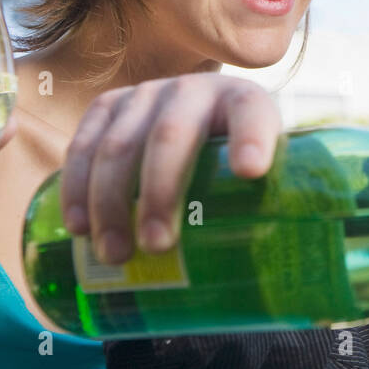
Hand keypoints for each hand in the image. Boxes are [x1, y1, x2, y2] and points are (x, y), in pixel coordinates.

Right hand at [61, 74, 281, 264]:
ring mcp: (147, 93)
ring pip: (119, 145)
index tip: (251, 172)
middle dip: (160, 193)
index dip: (252, 139)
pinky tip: (77, 226)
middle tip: (159, 247)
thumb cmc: (232, 162)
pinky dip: (76, 186)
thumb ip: (270, 204)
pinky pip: (84, 143)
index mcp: (243, 103)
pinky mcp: (109, 105)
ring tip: (115, 254)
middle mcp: (194, 90)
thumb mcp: (260, 170)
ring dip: (110, 203)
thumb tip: (292, 278)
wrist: (199, 118)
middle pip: (170, 137)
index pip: (252, 114)